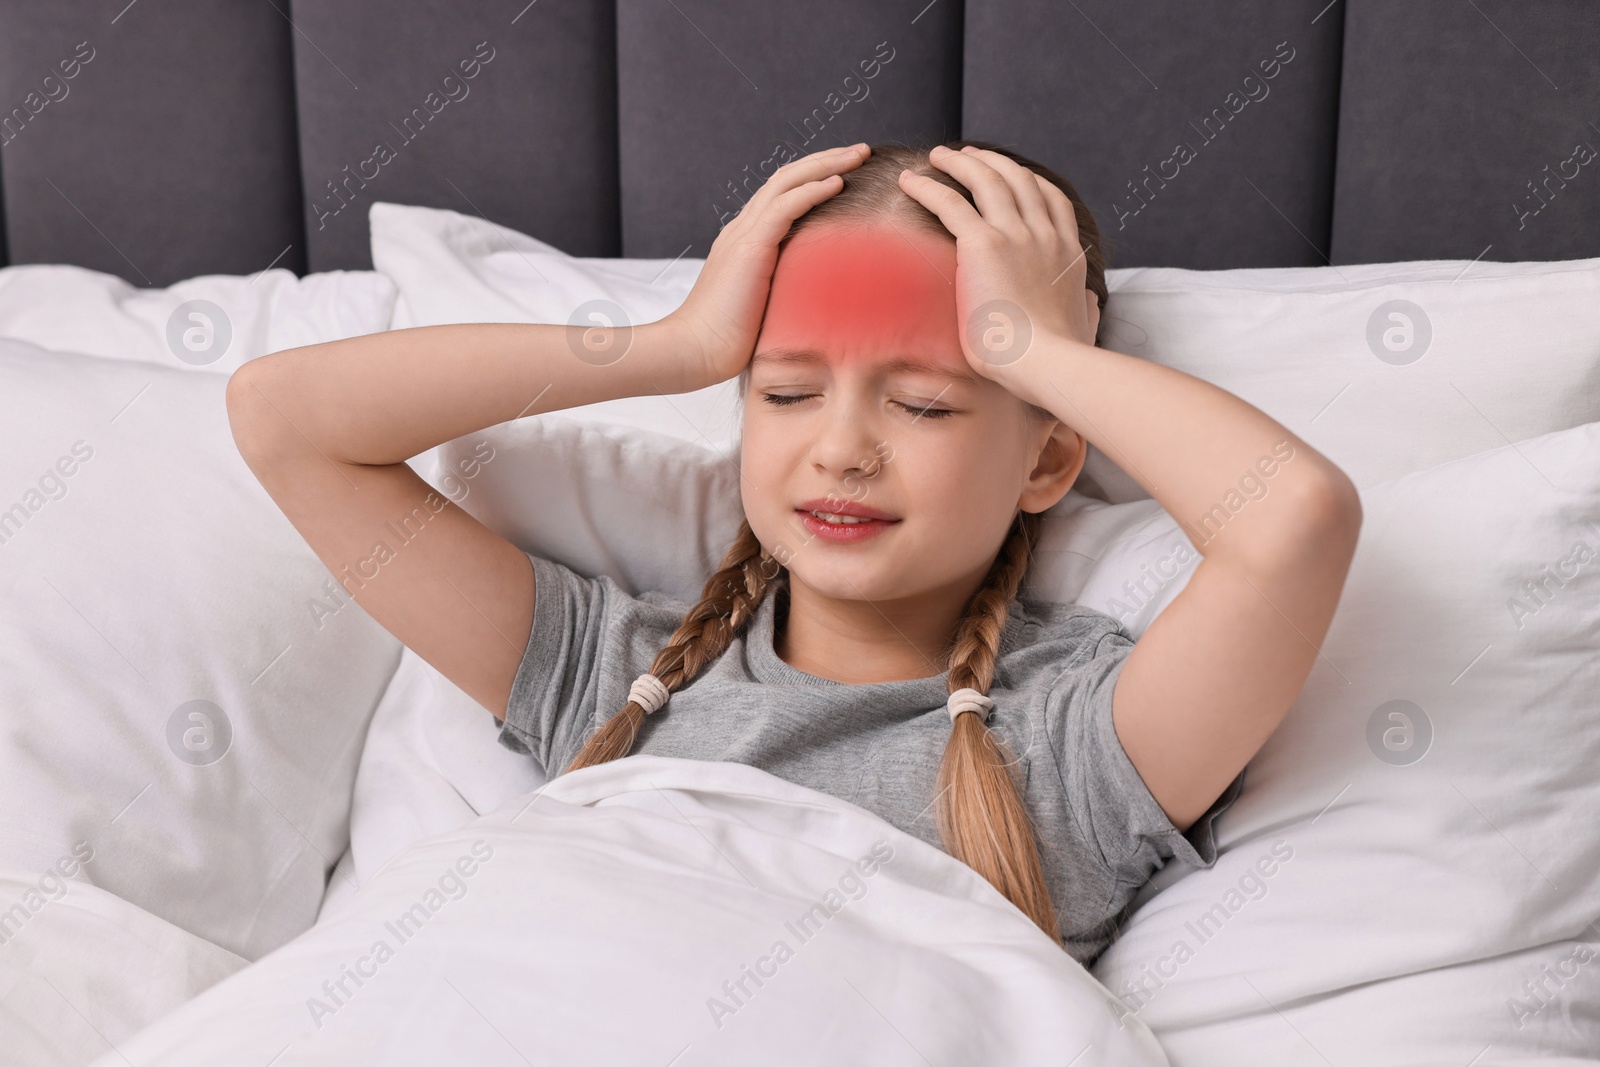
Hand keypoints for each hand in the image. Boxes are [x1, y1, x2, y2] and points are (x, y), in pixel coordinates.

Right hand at [664, 143, 870, 388]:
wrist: (695, 351)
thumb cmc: (730, 343)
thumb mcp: (768, 308)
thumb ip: (790, 291)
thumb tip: (825, 300)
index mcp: (746, 241)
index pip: (782, 195)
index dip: (814, 178)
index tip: (847, 172)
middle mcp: (742, 229)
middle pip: (787, 178)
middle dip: (826, 160)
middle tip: (861, 150)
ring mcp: (743, 234)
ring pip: (787, 182)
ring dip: (826, 165)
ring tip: (858, 155)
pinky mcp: (749, 248)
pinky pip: (784, 206)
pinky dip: (813, 191)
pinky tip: (838, 182)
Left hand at [896, 145, 1099, 400]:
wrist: (1046, 363)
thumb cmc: (1059, 360)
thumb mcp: (1084, 324)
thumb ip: (1086, 308)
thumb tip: (1090, 301)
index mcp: (1067, 253)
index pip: (1052, 201)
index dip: (1030, 181)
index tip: (1012, 174)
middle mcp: (1044, 234)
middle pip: (1019, 179)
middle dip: (993, 161)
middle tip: (970, 154)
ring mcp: (1016, 235)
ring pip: (986, 180)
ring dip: (960, 162)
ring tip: (939, 156)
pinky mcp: (983, 245)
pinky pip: (950, 203)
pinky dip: (928, 188)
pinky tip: (910, 182)